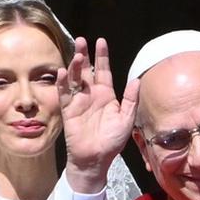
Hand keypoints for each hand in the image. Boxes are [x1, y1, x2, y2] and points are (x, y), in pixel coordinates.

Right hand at [58, 37, 139, 191]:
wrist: (96, 159)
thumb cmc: (112, 141)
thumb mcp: (126, 119)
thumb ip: (131, 99)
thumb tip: (136, 80)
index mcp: (106, 95)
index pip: (103, 71)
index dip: (102, 56)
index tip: (101, 41)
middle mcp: (91, 95)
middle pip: (86, 70)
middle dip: (83, 55)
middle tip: (81, 40)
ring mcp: (78, 101)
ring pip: (74, 78)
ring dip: (74, 66)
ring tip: (76, 54)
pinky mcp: (68, 110)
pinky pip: (64, 93)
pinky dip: (62, 82)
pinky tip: (63, 71)